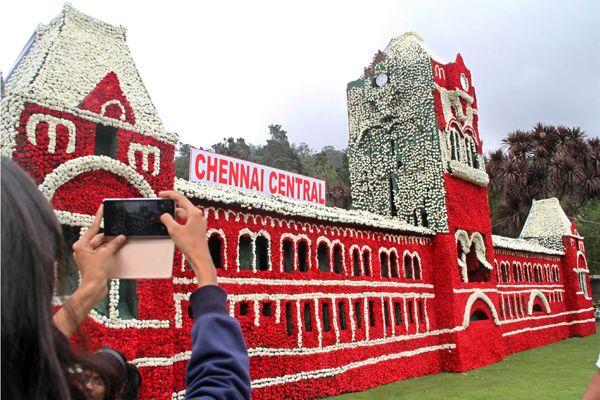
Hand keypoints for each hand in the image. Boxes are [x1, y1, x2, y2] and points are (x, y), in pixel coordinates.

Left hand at [53, 205, 125, 337]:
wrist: (93, 289)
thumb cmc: (94, 272)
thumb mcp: (105, 254)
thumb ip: (114, 244)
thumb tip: (121, 237)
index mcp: (81, 245)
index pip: (92, 228)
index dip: (99, 217)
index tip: (102, 207)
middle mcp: (82, 250)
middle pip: (99, 238)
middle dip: (110, 236)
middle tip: (120, 230)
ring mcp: (88, 257)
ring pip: (102, 246)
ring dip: (111, 244)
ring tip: (121, 240)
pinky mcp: (94, 263)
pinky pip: (103, 253)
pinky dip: (111, 251)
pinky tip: (119, 249)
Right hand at [159, 191, 216, 287]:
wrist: (199, 258)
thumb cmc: (190, 245)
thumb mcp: (174, 230)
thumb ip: (167, 219)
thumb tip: (164, 215)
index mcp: (195, 213)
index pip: (181, 199)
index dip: (170, 195)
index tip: (161, 195)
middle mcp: (198, 216)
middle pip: (182, 208)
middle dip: (171, 208)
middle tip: (161, 210)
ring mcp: (199, 223)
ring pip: (184, 216)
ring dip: (174, 217)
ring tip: (164, 221)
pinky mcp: (197, 230)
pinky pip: (186, 223)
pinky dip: (178, 223)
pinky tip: (172, 228)